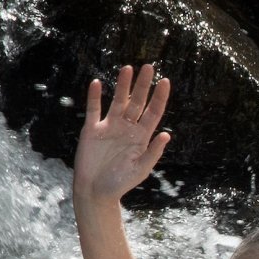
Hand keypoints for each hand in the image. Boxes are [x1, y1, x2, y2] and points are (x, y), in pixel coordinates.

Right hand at [73, 64, 170, 202]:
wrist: (95, 191)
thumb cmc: (120, 183)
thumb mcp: (141, 168)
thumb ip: (153, 152)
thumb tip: (166, 134)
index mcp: (142, 136)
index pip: (153, 112)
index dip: (159, 97)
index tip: (165, 81)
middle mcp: (127, 128)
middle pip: (137, 102)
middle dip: (143, 85)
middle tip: (149, 66)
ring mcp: (109, 127)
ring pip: (118, 101)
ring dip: (123, 86)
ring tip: (128, 68)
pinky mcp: (92, 130)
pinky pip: (94, 109)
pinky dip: (95, 97)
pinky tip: (98, 83)